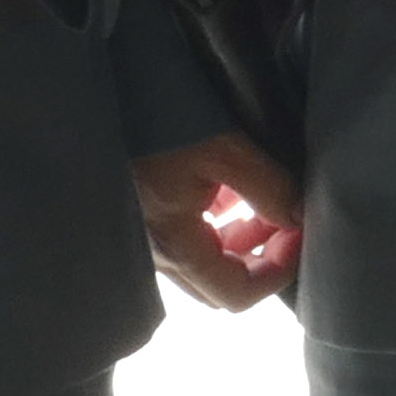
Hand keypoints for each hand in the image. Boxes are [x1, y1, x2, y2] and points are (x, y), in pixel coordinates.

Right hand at [135, 133, 303, 310]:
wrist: (95, 100)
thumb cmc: (154, 125)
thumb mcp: (221, 149)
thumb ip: (268, 188)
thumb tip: (299, 217)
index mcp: (177, 248)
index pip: (237, 295)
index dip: (279, 271)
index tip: (300, 233)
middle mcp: (157, 255)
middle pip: (220, 283)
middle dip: (262, 256)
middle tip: (286, 219)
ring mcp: (144, 239)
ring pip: (202, 261)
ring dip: (239, 240)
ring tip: (261, 202)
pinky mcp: (140, 217)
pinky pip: (183, 237)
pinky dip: (214, 225)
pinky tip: (223, 189)